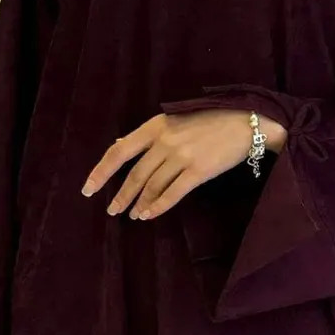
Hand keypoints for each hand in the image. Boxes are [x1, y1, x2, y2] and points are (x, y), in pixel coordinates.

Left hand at [82, 109, 286, 220]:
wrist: (246, 122)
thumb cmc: (211, 119)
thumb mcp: (175, 119)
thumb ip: (149, 135)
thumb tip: (119, 145)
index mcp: (155, 126)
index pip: (119, 151)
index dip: (101, 172)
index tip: (88, 190)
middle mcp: (165, 141)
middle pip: (135, 174)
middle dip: (121, 195)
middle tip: (112, 210)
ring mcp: (182, 156)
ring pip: (152, 186)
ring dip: (139, 203)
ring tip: (133, 215)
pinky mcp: (199, 171)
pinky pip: (173, 193)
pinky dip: (159, 206)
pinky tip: (150, 215)